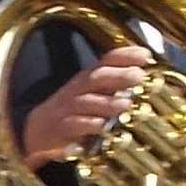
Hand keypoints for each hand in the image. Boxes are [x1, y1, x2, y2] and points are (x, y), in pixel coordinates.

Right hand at [18, 47, 150, 166]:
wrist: (37, 130)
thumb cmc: (74, 111)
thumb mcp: (94, 94)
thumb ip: (117, 86)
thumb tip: (148, 78)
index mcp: (89, 78)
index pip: (107, 60)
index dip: (125, 55)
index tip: (146, 55)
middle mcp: (79, 89)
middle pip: (97, 78)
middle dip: (118, 76)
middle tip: (139, 75)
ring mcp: (69, 108)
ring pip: (88, 102)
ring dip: (107, 103)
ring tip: (125, 104)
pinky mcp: (62, 127)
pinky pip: (74, 124)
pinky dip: (87, 125)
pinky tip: (101, 126)